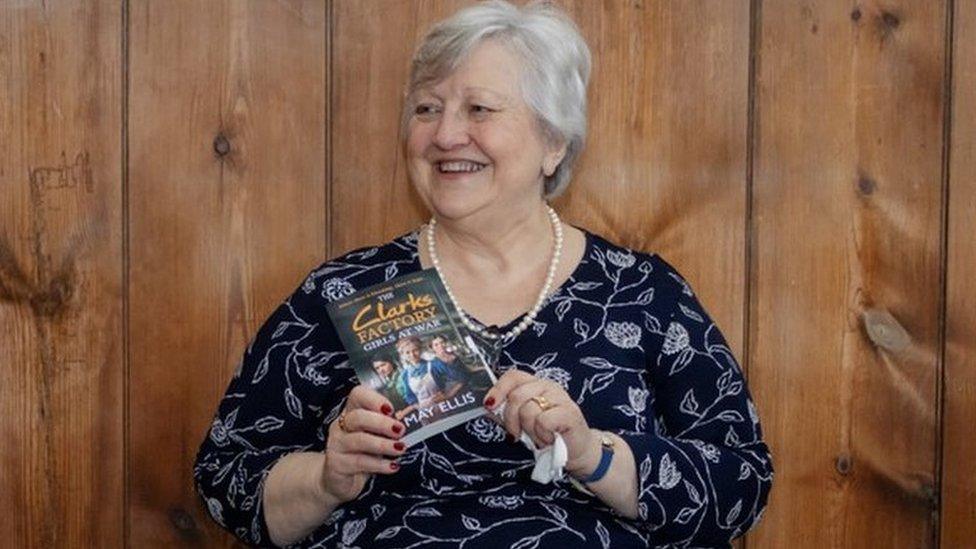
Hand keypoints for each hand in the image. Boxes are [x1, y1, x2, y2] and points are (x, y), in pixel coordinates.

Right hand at [321, 385, 405, 504]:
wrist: (341, 481)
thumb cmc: (365, 452)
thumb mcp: (377, 435)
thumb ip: (390, 426)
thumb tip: (415, 421)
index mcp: (352, 411)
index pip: (358, 395)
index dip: (375, 399)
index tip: (392, 409)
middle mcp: (342, 425)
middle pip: (358, 417)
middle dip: (381, 423)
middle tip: (400, 430)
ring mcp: (337, 444)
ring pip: (359, 440)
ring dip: (382, 444)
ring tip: (400, 448)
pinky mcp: (337, 464)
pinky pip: (359, 462)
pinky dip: (379, 464)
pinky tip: (393, 466)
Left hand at [483, 370, 601, 475]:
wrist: (576, 451)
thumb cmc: (549, 434)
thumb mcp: (524, 421)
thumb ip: (509, 411)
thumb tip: (489, 406)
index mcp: (536, 385)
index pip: (513, 376)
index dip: (498, 389)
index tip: (490, 406)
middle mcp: (548, 387)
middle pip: (516, 395)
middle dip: (511, 419)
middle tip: (518, 433)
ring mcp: (560, 398)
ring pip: (528, 410)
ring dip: (530, 430)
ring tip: (540, 436)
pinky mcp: (570, 413)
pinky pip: (543, 421)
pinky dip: (543, 435)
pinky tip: (550, 438)